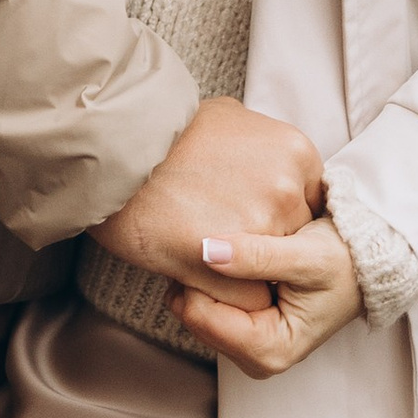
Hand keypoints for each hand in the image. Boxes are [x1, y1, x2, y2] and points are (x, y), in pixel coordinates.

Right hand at [89, 96, 322, 286]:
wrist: (110, 147)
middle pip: (294, 241)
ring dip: (244, 273)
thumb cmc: (163, 129)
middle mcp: (286, 190)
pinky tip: (196, 270)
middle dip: (263, 244)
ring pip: (272, 275)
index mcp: (295, 153)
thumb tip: (261, 157)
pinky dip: (226, 296)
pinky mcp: (229, 266)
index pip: (307, 205)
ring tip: (203, 248)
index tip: (251, 218)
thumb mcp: (226, 115)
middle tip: (223, 232)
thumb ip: (258, 142)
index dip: (278, 217)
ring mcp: (260, 230)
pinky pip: (249, 302)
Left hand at [172, 221, 361, 379]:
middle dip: (197, 277)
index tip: (206, 237)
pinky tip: (229, 254)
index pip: (202, 315)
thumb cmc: (344, 262)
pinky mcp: (244, 328)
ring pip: (195, 306)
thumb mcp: (307, 256)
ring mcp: (248, 344)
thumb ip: (258, 256)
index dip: (197, 276)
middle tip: (217, 236)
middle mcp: (256, 356)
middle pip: (193, 314)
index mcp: (271, 350)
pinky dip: (211, 277)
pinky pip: (206, 301)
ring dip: (203, 274)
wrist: (364, 263)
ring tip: (227, 243)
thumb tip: (207, 250)